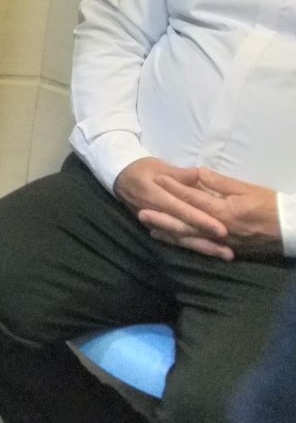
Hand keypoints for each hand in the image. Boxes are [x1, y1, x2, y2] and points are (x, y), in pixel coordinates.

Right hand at [115, 158, 231, 260]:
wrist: (119, 177)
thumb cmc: (142, 169)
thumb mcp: (159, 166)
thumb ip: (180, 174)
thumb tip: (200, 174)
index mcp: (155, 196)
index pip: (181, 211)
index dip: (201, 221)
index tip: (221, 230)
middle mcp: (154, 214)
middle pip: (183, 231)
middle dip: (206, 242)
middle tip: (229, 251)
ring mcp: (153, 223)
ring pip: (180, 239)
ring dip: (203, 248)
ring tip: (225, 255)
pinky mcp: (155, 227)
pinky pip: (174, 240)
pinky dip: (191, 247)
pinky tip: (207, 252)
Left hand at [154, 168, 282, 257]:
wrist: (291, 230)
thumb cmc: (271, 205)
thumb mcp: (247, 189)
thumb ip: (220, 183)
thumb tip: (199, 173)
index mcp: (224, 212)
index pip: (194, 199)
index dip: (175, 188)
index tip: (159, 179)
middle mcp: (220, 230)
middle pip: (185, 224)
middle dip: (162, 218)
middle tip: (141, 211)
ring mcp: (223, 242)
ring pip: (190, 238)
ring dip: (168, 232)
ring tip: (149, 226)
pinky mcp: (227, 249)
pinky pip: (201, 247)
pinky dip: (184, 243)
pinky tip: (171, 239)